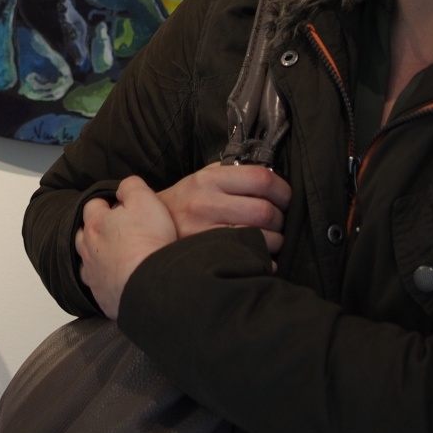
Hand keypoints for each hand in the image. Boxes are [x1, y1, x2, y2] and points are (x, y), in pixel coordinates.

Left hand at [74, 176, 176, 319]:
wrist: (151, 286)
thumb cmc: (148, 241)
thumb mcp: (145, 200)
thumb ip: (131, 187)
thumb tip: (122, 187)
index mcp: (96, 224)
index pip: (93, 206)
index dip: (106, 204)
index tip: (118, 206)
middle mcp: (89, 249)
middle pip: (84, 234)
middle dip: (95, 230)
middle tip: (113, 230)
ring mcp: (93, 275)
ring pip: (86, 261)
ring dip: (95, 256)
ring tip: (111, 256)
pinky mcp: (102, 297)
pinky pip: (98, 287)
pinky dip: (104, 281)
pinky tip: (115, 281)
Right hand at [156, 162, 291, 254]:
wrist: (147, 227)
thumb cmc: (184, 202)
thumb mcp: (201, 178)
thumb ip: (231, 174)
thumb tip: (269, 176)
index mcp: (209, 179)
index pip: (261, 178)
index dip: (283, 190)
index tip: (285, 198)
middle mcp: (206, 202)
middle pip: (265, 210)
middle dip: (280, 218)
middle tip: (278, 221)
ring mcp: (204, 230)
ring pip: (261, 236)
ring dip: (275, 240)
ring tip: (269, 239)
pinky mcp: (205, 253)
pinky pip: (248, 257)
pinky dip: (263, 259)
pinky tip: (259, 255)